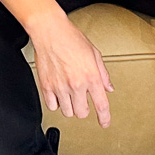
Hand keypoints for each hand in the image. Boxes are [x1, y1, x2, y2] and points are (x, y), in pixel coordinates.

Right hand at [27, 11, 113, 126]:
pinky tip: (58, 95)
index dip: (104, 118)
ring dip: (70, 107)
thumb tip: (108, 87)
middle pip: (81, 113)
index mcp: (91, 76)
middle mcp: (76, 84)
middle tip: (82, 101)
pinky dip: (56, 103)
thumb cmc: (71, 38)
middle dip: (84, 110)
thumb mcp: (94, 54)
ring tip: (69, 96)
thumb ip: (103, 74)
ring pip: (67, 112)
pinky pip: (52, 106)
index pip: (101, 104)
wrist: (50, 32)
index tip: (105, 123)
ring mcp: (60, 87)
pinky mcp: (46, 86)